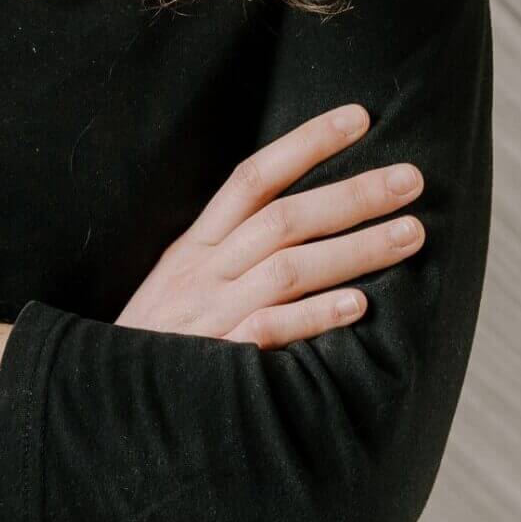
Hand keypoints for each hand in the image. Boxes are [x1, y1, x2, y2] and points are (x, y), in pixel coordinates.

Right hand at [112, 103, 423, 346]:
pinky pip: (269, 331)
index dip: (305, 143)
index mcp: (196, 246)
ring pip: (287, 268)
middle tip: (412, 179)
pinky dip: (314, 316)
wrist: (108, 404)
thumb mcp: (181, 282)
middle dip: (352, 194)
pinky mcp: (216, 358)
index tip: (359, 117)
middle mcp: (204, 271)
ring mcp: (211, 314)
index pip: (253, 177)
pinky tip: (359, 306)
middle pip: (283, 217)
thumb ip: (229, 252)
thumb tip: (300, 218)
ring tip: (411, 235)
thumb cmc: (159, 342)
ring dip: (354, 249)